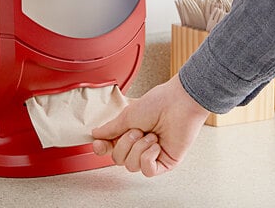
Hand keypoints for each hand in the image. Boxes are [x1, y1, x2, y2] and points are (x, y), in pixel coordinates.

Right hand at [92, 74, 208, 176]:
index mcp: (128, 131)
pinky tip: (156, 145)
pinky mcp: (164, 163)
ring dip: (139, 148)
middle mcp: (138, 144)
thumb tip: (96, 134)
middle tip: (137, 130)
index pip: (110, 147)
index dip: (102, 148)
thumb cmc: (157, 103)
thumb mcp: (127, 115)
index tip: (98, 144)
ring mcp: (151, 155)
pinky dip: (149, 156)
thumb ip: (111, 128)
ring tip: (151, 135)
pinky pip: (147, 171)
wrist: (178, 104)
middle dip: (125, 143)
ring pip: (131, 166)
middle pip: (118, 159)